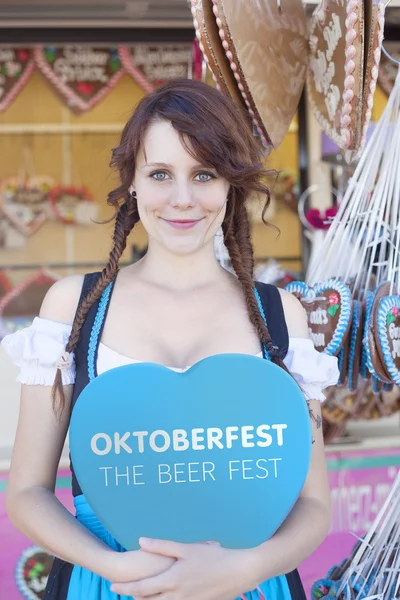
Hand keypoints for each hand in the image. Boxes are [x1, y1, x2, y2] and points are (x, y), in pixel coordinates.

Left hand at [110, 537, 254, 599]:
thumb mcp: (186, 548)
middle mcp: (177, 596)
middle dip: (134, 597)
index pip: (141, 588)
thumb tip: (141, 541)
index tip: (113, 587)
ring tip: (139, 595)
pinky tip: (164, 597)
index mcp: (172, 581)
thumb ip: (162, 546)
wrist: (239, 572)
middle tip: (121, 592)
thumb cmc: (213, 557)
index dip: (125, 589)